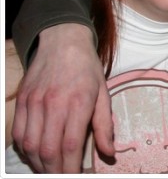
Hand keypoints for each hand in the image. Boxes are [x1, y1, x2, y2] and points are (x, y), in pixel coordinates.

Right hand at [11, 24, 113, 172]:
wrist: (62, 41)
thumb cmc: (86, 68)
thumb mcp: (103, 93)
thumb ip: (105, 125)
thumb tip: (109, 152)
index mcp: (78, 102)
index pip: (71, 145)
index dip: (71, 168)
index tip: (75, 178)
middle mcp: (54, 104)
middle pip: (48, 150)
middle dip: (55, 171)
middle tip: (62, 178)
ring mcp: (34, 103)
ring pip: (30, 146)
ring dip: (39, 164)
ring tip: (50, 171)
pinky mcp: (22, 101)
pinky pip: (18, 134)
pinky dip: (25, 150)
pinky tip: (35, 156)